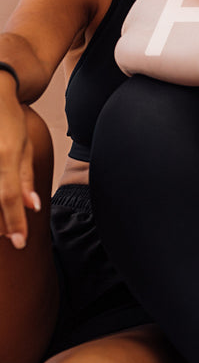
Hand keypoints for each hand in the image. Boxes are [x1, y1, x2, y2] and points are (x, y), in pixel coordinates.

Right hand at [0, 87, 42, 249]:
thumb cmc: (9, 119)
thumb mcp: (23, 146)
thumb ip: (26, 177)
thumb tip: (32, 206)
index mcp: (4, 157)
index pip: (8, 198)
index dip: (14, 223)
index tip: (19, 242)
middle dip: (0, 222)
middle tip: (9, 236)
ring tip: (2, 227)